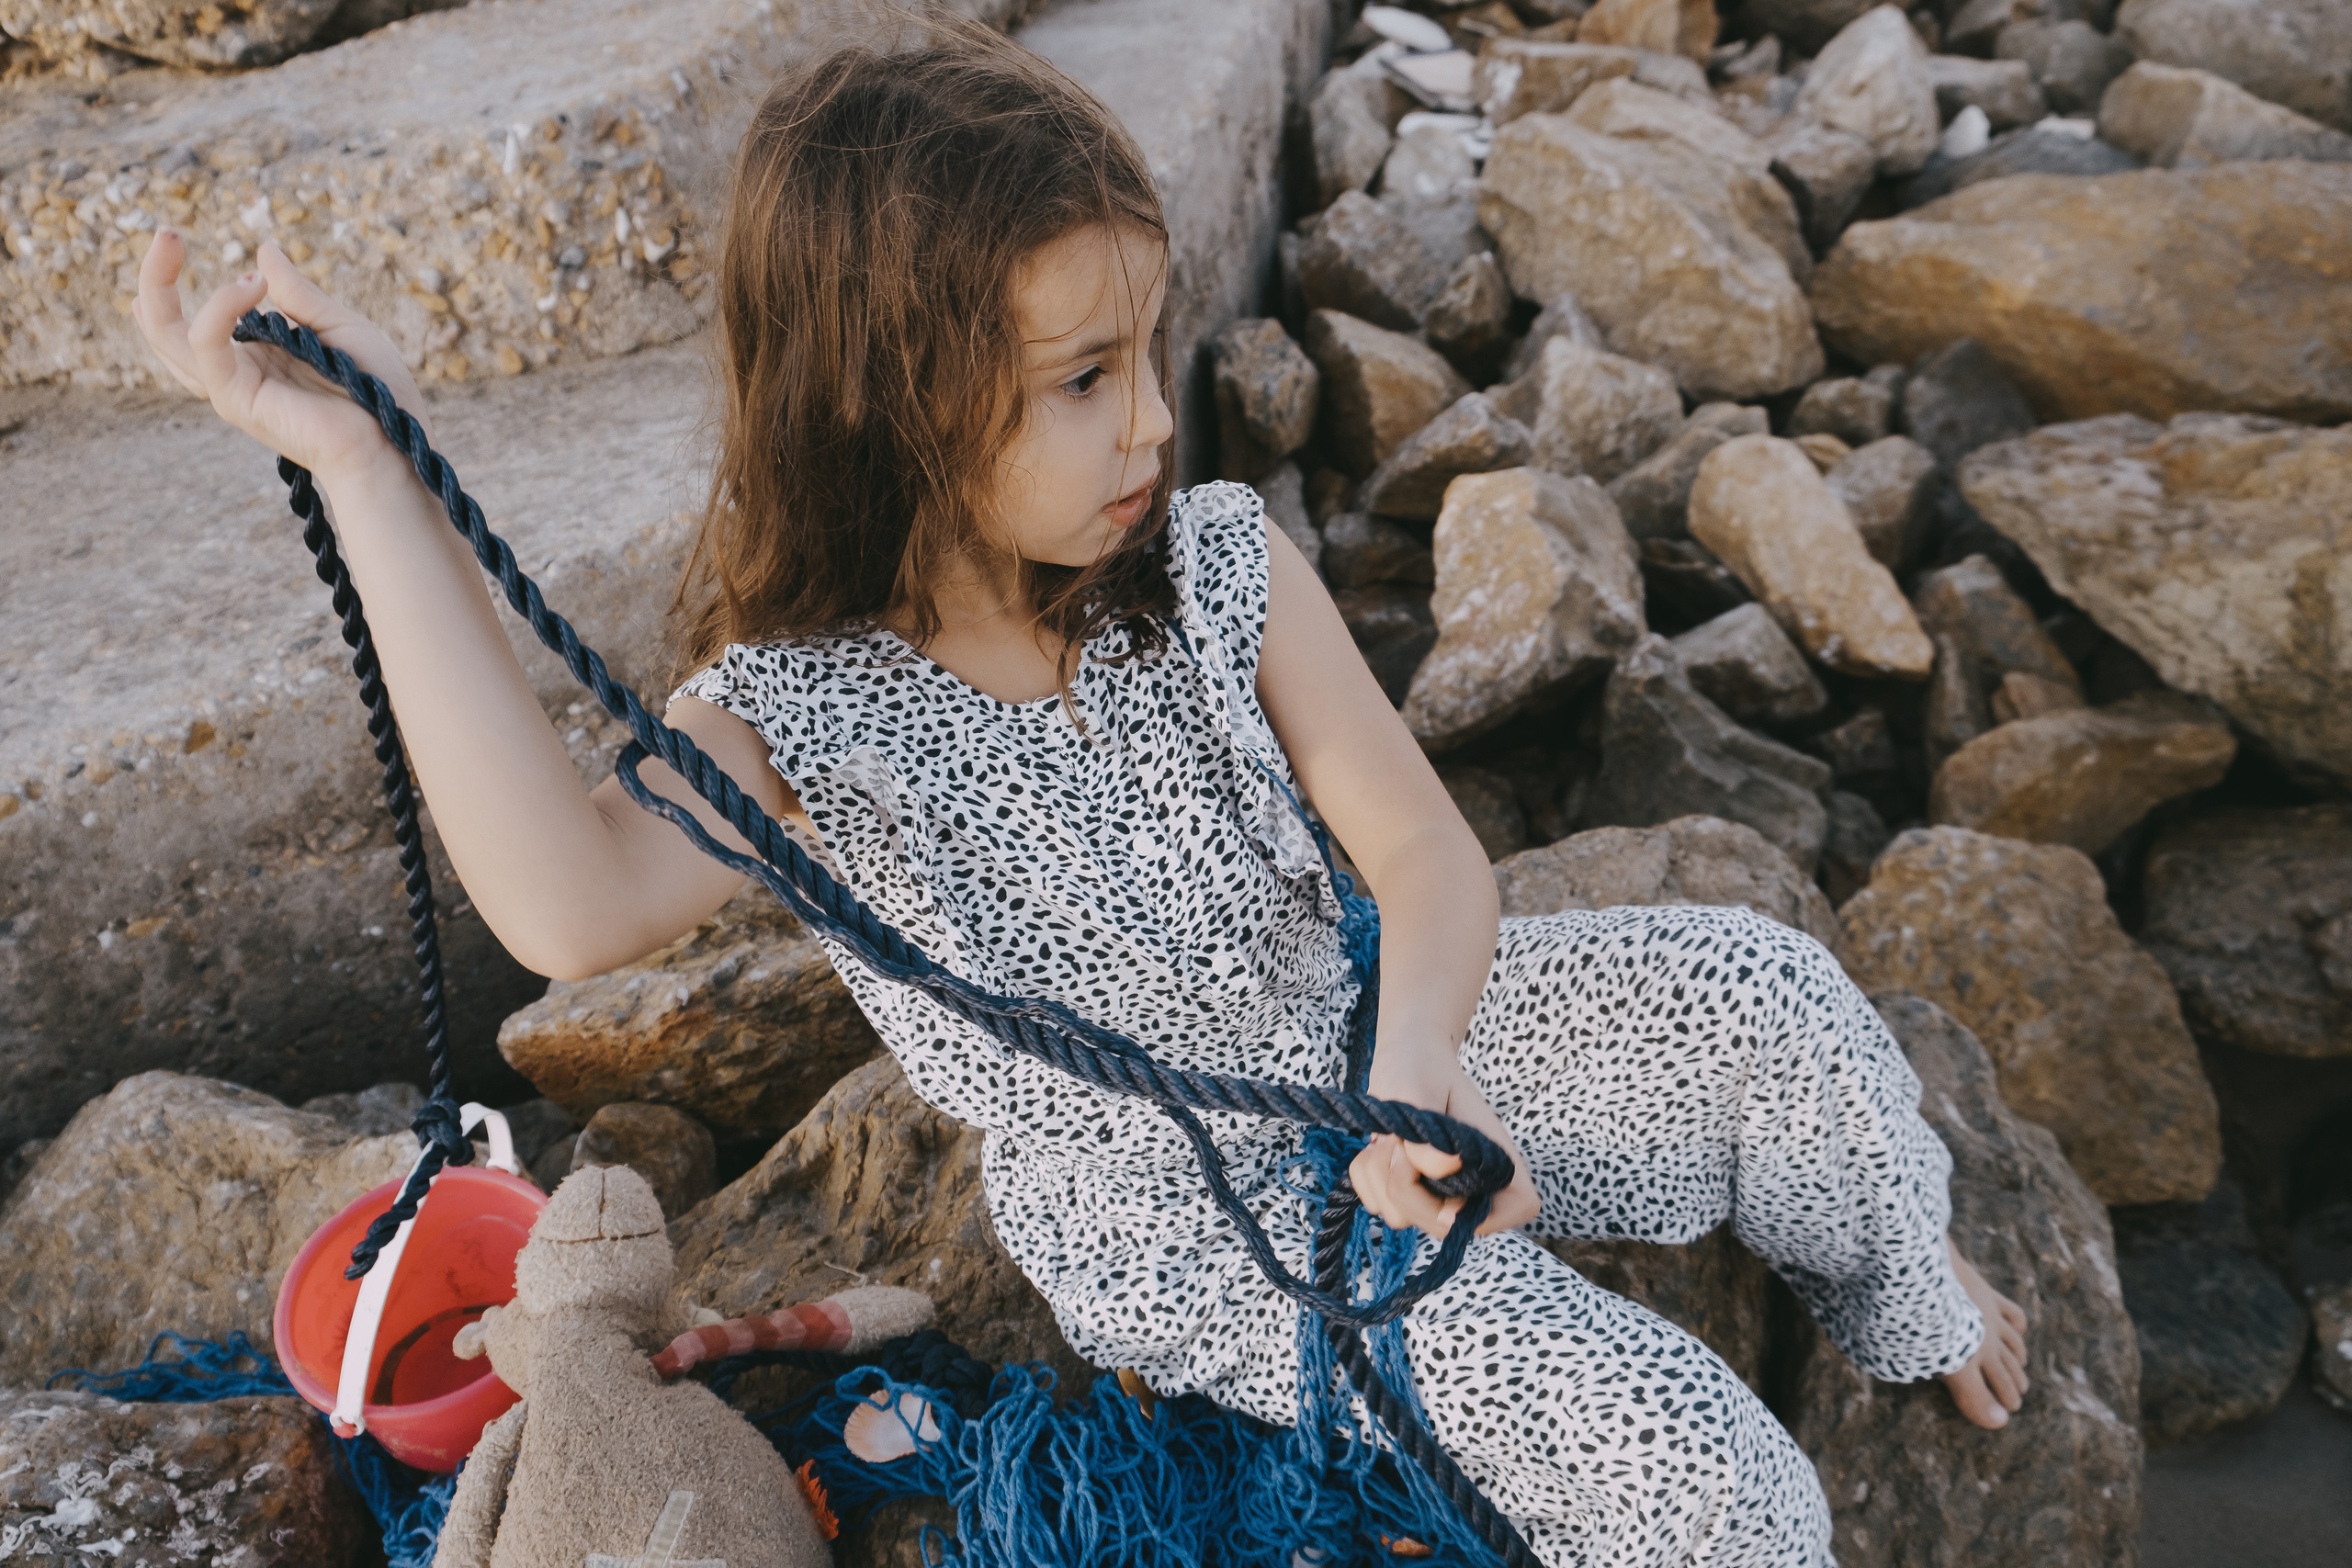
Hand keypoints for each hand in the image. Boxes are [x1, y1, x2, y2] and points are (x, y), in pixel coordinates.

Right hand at [133, 230, 427, 487]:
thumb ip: (299, 294)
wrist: (393, 442)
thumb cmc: (378, 393)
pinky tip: (251, 286)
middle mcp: (237, 371)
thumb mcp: (339, 327)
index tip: (179, 240)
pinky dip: (220, 309)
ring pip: (168, 337)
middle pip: (166, 329)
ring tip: (171, 238)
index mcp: (259, 355)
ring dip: (158, 285)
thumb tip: (264, 250)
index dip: (177, 283)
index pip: (200, 321)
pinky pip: (206, 346)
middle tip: (167, 232)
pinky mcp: (237, 399)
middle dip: (154, 278)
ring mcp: (232, 387)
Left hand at [1350, 1054, 1538, 1239]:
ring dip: (1380, 1176)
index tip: (1436, 1176)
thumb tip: (1441, 1169)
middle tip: (1399, 1141)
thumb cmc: (1421, 1068)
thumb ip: (1427, 1135)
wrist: (1405, 1060)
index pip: (1500, 1217)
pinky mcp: (1407, 1193)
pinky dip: (1366, 1175)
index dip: (1468, 1213)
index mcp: (1497, 1163)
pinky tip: (1378, 1145)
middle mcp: (1472, 1186)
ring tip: (1390, 1136)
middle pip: (1438, 1225)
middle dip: (1405, 1186)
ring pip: (1401, 1217)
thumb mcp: (1419, 1091)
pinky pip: (1376, 1204)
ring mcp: (1438, 1194)